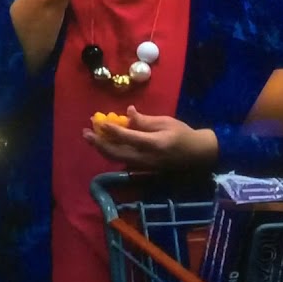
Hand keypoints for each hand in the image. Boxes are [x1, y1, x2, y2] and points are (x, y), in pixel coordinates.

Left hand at [83, 106, 212, 169]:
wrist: (197, 154)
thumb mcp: (165, 122)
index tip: (99, 122)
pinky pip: (122, 161)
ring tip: (90, 137)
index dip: (111, 130)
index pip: (127, 138)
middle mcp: (146, 158)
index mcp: (153, 144)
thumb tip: (128, 113)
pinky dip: (111, 152)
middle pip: (116, 153)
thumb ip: (144, 121)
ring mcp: (143, 166)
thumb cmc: (182, 134)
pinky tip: (104, 143)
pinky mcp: (142, 168)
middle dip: (99, 143)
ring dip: (102, 148)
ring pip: (117, 159)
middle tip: (86, 132)